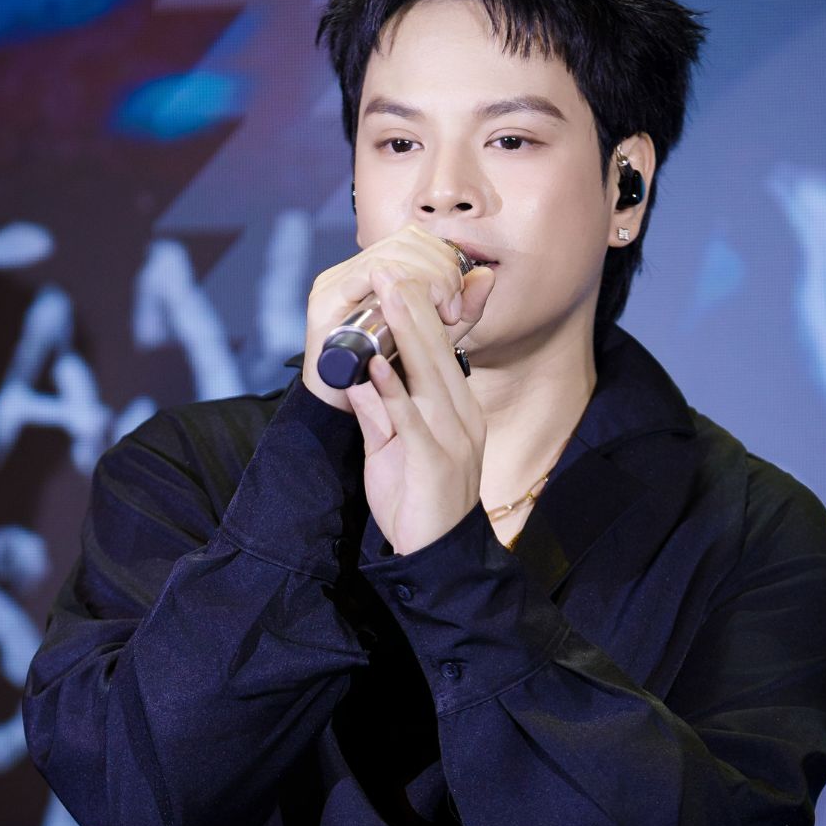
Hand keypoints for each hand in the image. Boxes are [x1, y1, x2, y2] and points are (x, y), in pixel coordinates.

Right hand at [302, 223, 491, 415]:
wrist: (348, 417)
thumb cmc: (390, 379)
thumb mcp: (437, 338)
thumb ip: (463, 310)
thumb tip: (486, 274)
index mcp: (376, 274)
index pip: (414, 240)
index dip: (443, 259)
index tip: (457, 299)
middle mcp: (352, 272)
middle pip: (404, 242)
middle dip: (439, 269)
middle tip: (451, 309)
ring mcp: (334, 284)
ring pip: (389, 254)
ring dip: (425, 278)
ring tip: (440, 314)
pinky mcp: (324, 301)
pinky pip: (366, 274)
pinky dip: (398, 288)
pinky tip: (414, 313)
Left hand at [344, 262, 495, 555]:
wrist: (438, 556)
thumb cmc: (418, 502)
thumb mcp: (400, 450)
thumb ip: (384, 414)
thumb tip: (363, 376)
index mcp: (458, 411)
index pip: (441, 352)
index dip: (419, 314)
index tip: (398, 279)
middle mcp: (461, 417)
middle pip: (437, 352)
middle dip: (412, 307)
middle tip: (389, 268)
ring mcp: (450, 439)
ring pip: (429, 374)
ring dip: (405, 332)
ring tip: (386, 296)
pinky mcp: (433, 463)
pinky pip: (411, 419)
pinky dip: (391, 391)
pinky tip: (375, 365)